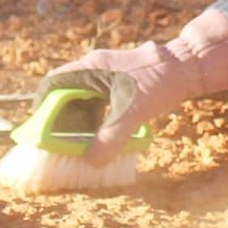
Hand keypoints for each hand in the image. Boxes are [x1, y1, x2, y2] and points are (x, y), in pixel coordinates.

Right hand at [39, 9, 227, 166]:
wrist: (189, 66)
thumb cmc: (159, 82)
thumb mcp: (131, 113)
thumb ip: (110, 138)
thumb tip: (91, 161)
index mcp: (91, 68)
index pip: (53, 83)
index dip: (42, 105)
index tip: (39, 127)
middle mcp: (96, 68)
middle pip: (67, 92)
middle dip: (62, 117)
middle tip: (59, 141)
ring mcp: (109, 73)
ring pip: (84, 97)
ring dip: (81, 119)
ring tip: (80, 142)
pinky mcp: (121, 80)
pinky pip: (100, 99)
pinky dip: (97, 116)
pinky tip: (104, 133)